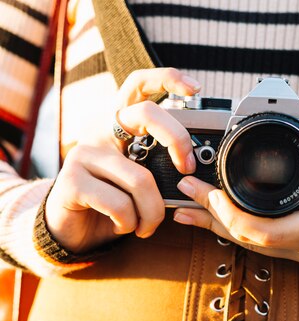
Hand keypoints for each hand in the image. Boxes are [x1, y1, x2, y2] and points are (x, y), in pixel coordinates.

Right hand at [45, 68, 200, 252]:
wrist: (73, 231)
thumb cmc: (115, 203)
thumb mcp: (143, 178)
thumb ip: (161, 165)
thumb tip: (195, 167)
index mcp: (119, 125)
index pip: (139, 84)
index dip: (167, 78)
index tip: (195, 89)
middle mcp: (100, 131)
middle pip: (146, 113)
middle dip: (178, 140)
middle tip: (187, 169)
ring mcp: (83, 154)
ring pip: (142, 179)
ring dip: (153, 212)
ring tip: (147, 225)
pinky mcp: (71, 181)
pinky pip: (121, 204)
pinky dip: (130, 223)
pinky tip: (122, 226)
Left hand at [173, 122, 298, 266]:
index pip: (271, 232)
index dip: (236, 216)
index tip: (216, 190)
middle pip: (251, 240)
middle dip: (214, 216)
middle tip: (186, 188)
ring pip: (251, 247)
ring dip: (217, 227)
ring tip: (186, 207)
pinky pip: (261, 247)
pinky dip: (234, 232)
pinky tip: (214, 221)